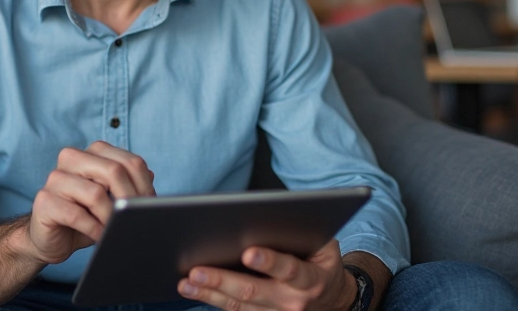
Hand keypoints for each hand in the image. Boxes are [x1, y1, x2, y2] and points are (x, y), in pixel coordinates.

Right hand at [24, 141, 155, 264]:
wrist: (51, 239)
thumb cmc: (86, 217)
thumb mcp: (113, 200)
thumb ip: (130, 186)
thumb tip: (152, 177)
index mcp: (92, 153)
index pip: (129, 161)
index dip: (144, 186)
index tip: (148, 207)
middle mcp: (71, 158)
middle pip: (113, 171)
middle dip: (129, 200)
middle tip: (133, 219)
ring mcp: (55, 178)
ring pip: (95, 194)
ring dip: (110, 217)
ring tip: (114, 229)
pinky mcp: (44, 200)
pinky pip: (76, 215)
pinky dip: (93, 229)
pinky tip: (99, 236)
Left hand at [177, 239, 356, 310]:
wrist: (332, 298)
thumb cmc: (320, 262)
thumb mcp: (322, 244)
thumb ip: (300, 233)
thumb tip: (267, 216)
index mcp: (310, 279)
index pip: (289, 270)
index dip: (269, 262)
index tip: (247, 252)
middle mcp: (292, 301)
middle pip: (254, 291)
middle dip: (223, 281)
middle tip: (197, 271)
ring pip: (239, 306)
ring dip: (210, 294)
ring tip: (186, 283)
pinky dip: (213, 301)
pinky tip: (194, 291)